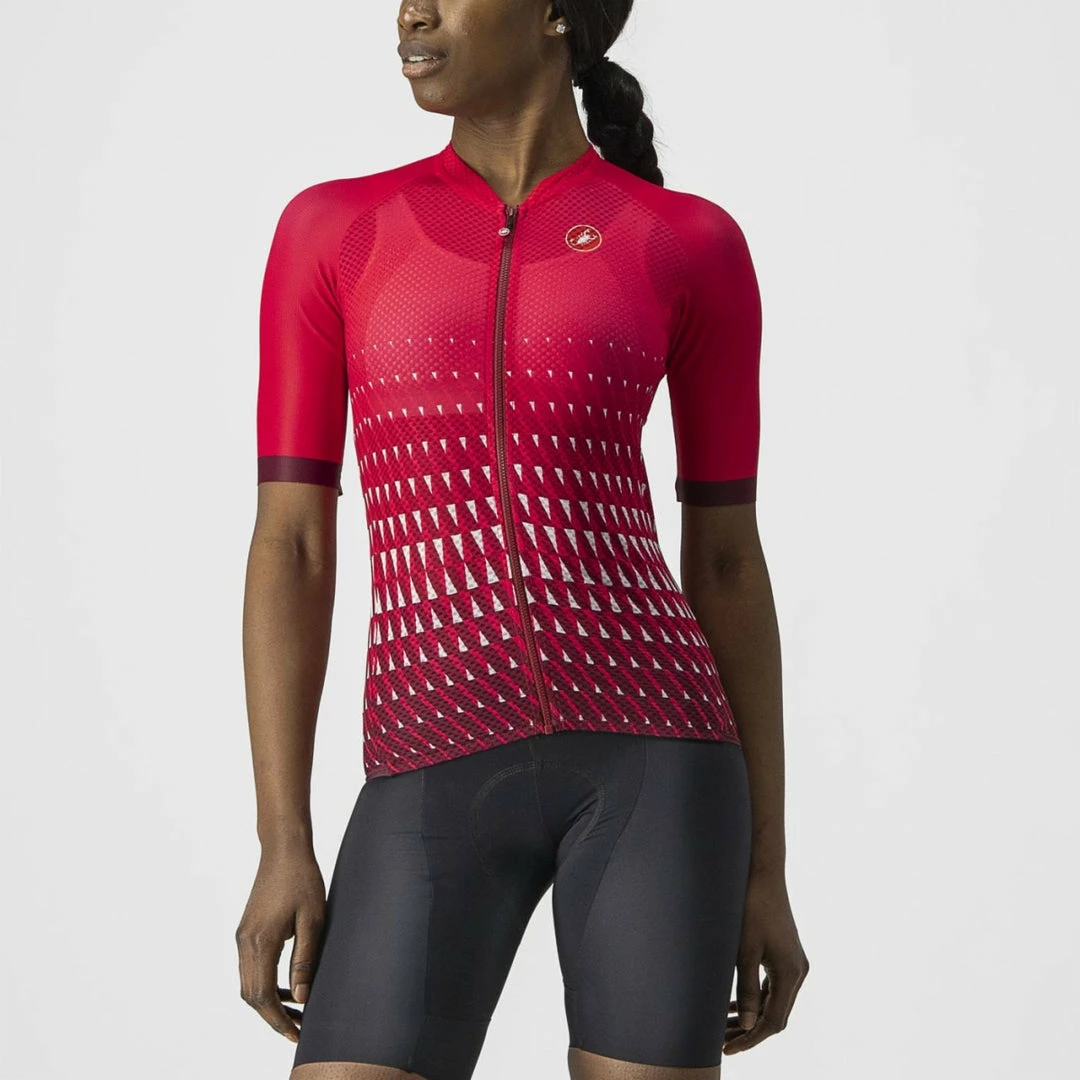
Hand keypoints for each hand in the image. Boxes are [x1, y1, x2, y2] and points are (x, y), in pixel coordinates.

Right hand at [235, 844, 326, 1043]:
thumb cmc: (303, 879)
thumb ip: (306, 959)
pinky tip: (289, 987)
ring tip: (298, 1012)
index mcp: (261, 942)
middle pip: (252, 996)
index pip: (263, 996)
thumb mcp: (313, 919)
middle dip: (274, 1017)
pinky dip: (266, 984)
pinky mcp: (245, 931)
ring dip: (269, 1002)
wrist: (283, 849)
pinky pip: (251, 969)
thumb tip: (303, 998)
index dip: (279, 1020)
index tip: (297, 1034)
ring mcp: (242, 937)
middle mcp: (244, 943)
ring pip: (249, 984)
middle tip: (300, 1030)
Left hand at [723, 867, 808, 1054]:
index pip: (773, 1021)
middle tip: (721, 1042)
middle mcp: (798, 971)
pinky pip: (773, 986)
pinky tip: (734, 1004)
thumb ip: (748, 990)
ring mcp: (794, 962)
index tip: (726, 1048)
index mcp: (791, 973)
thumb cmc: (750, 908)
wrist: (762, 874)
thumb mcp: (744, 951)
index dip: (750, 1039)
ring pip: (774, 1001)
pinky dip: (756, 998)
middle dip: (749, 1031)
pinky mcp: (786, 954)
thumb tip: (748, 1026)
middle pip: (776, 1015)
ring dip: (751, 1016)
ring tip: (723, 1027)